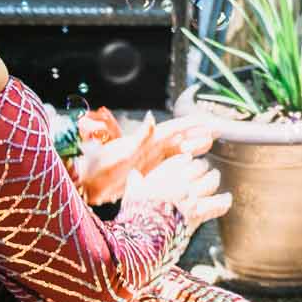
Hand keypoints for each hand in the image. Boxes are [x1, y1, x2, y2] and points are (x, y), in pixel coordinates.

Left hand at [70, 112, 215, 207]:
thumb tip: (153, 118)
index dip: (195, 125)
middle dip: (199, 133)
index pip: (177, 129)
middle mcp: (150, 148)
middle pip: (180, 138)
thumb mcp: (122, 152)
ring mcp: (147, 160)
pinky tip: (187, 168)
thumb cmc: (100, 167)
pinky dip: (180, 164)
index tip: (212, 122)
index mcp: (148, 140)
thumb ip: (140, 136)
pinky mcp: (143, 173)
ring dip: (192, 147)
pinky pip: (167, 166)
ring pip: (175, 151)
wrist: (84, 183)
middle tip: (218, 130)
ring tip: (208, 144)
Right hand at [124, 149, 230, 229]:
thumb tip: (134, 174)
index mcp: (163, 176)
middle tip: (203, 169)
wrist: (143, 238)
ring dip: (213, 178)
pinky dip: (224, 201)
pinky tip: (226, 198)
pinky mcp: (200, 214)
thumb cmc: (134, 216)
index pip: (181, 161)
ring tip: (213, 177)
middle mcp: (180, 183)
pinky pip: (219, 204)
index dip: (186, 161)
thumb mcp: (131, 194)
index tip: (188, 161)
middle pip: (200, 167)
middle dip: (202, 167)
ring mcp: (192, 197)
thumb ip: (134, 182)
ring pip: (211, 181)